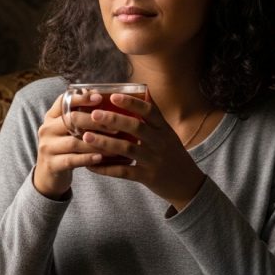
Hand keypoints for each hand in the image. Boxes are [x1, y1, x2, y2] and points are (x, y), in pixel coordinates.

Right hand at [33, 92, 109, 198]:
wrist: (48, 175)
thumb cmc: (65, 148)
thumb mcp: (69, 130)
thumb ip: (81, 117)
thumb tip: (106, 100)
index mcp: (51, 116)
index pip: (63, 101)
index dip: (81, 98)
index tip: (100, 97)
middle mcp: (47, 129)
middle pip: (71, 120)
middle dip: (95, 122)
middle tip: (116, 126)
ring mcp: (47, 147)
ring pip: (74, 142)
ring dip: (96, 143)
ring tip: (115, 144)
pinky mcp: (51, 164)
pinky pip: (72, 160)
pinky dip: (87, 158)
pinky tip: (101, 158)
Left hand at [83, 93, 206, 210]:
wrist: (188, 184)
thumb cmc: (174, 155)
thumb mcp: (168, 133)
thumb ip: (155, 116)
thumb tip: (144, 90)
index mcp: (164, 129)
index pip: (149, 111)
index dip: (132, 102)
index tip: (113, 96)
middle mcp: (160, 143)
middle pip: (137, 127)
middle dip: (114, 120)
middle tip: (94, 115)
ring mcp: (154, 160)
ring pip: (128, 149)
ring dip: (106, 143)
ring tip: (87, 137)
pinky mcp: (147, 177)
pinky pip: (124, 171)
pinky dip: (106, 169)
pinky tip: (91, 165)